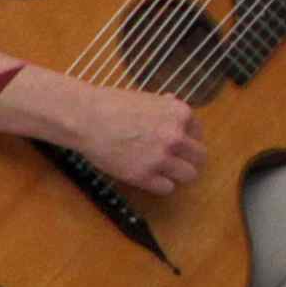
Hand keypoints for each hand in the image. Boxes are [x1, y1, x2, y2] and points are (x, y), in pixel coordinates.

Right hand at [47, 78, 210, 195]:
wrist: (86, 118)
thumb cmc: (111, 105)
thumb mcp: (146, 98)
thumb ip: (164, 107)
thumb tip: (171, 104)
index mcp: (179, 113)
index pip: (198, 132)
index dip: (187, 138)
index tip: (175, 143)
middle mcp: (176, 136)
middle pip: (199, 156)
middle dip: (187, 158)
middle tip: (174, 160)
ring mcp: (161, 158)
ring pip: (189, 175)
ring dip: (177, 174)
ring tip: (163, 171)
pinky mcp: (144, 176)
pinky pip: (167, 188)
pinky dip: (159, 184)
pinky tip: (148, 177)